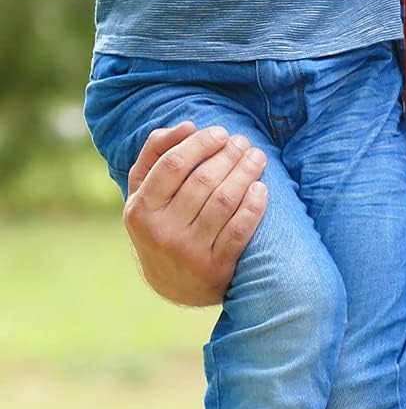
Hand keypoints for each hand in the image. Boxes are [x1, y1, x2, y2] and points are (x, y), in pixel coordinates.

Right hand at [123, 122, 267, 305]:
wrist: (173, 282)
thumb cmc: (161, 220)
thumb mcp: (145, 190)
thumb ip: (156, 152)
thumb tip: (186, 126)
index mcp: (140, 210)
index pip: (173, 164)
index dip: (201, 143)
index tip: (221, 133)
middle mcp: (161, 232)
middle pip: (203, 180)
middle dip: (229, 154)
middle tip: (243, 142)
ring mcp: (188, 252)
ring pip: (224, 201)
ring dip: (246, 172)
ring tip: (257, 157)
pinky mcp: (214, 268)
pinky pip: (239, 230)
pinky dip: (253, 205)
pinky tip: (261, 188)